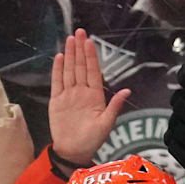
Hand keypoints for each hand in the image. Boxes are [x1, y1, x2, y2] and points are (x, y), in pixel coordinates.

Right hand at [49, 28, 131, 164]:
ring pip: (69, 71)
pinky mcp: (57, 100)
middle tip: (79, 32)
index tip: (90, 42)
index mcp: (95, 96)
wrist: (73, 152)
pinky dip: (58, 70)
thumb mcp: (106, 124)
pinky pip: (57, 82)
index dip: (91, 57)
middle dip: (80, 49)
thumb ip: (114, 106)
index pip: (93, 72)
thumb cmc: (91, 140)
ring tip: (70, 39)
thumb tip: (127, 90)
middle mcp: (81, 92)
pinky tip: (60, 57)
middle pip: (80, 67)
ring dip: (70, 55)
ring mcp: (69, 95)